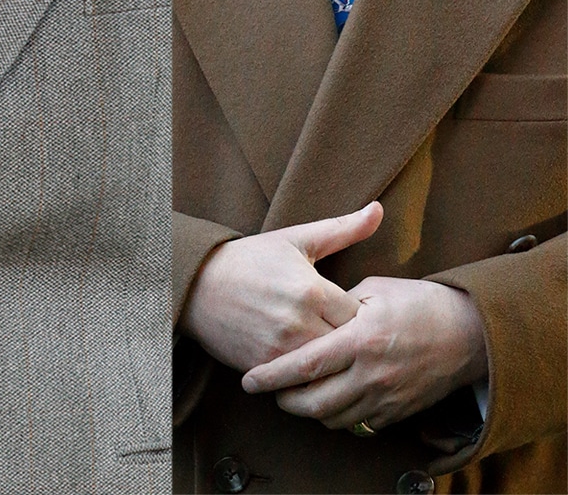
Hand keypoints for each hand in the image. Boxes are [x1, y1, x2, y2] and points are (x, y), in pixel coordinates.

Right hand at [179, 202, 382, 373]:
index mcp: (311, 289)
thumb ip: (342, 229)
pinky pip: (301, 381)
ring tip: (333, 352)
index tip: (358, 314)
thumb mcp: (295, 239)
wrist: (197, 283)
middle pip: (347, 346)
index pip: (361, 317)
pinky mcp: (265, 365)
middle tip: (350, 336)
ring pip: (327, 368)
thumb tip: (378, 210)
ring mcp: (280, 347)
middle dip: (351, 342)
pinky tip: (310, 365)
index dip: (363, 317)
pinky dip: (308, 375)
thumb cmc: (250, 259)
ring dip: (332, 362)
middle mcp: (298, 321)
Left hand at [241, 275, 487, 429]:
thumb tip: (307, 316)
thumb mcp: (372, 290)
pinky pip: (358, 424)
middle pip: (314, 403)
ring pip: (334, 418)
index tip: (247, 381)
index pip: (305, 365)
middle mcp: (371, 374)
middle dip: (284, 400)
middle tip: (267, 389)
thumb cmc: (416, 302)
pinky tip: (326, 399)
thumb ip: (336, 305)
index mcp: (359, 339)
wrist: (469, 333)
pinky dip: (337, 416)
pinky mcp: (399, 412)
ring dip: (308, 410)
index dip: (272, 376)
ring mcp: (387, 398)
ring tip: (292, 394)